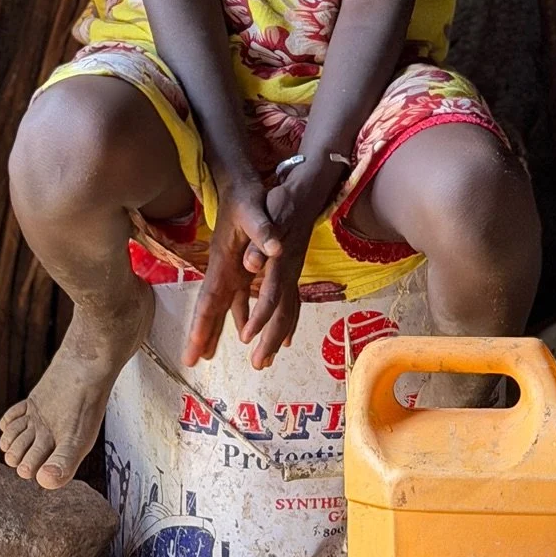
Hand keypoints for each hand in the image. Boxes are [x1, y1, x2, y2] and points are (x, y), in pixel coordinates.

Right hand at [182, 177, 281, 367]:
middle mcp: (224, 269)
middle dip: (202, 335)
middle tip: (192, 360)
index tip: (191, 353)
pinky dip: (239, 314)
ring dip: (218, 329)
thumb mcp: (256, 210)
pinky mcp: (239, 264)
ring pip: (224, 305)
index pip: (209, 301)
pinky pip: (237, 296)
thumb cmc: (247, 197)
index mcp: (224, 263)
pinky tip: (242, 328)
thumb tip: (274, 248)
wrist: (238, 181)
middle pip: (210, 308)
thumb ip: (264, 230)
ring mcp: (231, 268)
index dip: (201, 328)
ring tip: (210, 353)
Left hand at [239, 161, 342, 370]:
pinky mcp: (290, 272)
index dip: (261, 318)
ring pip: (287, 312)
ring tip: (265, 361)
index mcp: (281, 261)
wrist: (308, 191)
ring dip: (276, 337)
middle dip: (270, 339)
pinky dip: (284, 323)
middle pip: (283, 312)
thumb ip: (262, 236)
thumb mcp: (269, 211)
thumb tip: (252, 262)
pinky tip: (282, 338)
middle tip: (258, 365)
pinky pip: (289, 304)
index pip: (273, 296)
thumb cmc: (284, 201)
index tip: (247, 338)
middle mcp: (289, 272)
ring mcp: (292, 274)